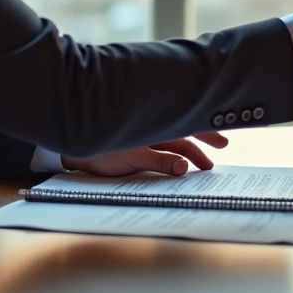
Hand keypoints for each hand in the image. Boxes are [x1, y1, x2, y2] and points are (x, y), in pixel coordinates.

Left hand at [61, 132, 229, 176]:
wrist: (69, 151)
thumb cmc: (98, 151)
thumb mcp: (131, 159)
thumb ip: (159, 162)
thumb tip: (184, 166)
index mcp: (154, 126)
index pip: (187, 127)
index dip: (206, 130)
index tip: (223, 136)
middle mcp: (151, 128)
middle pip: (184, 130)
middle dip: (204, 136)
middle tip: (223, 143)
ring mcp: (144, 136)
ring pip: (175, 140)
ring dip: (190, 150)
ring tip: (205, 161)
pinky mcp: (136, 145)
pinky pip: (162, 148)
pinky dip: (175, 154)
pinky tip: (182, 162)